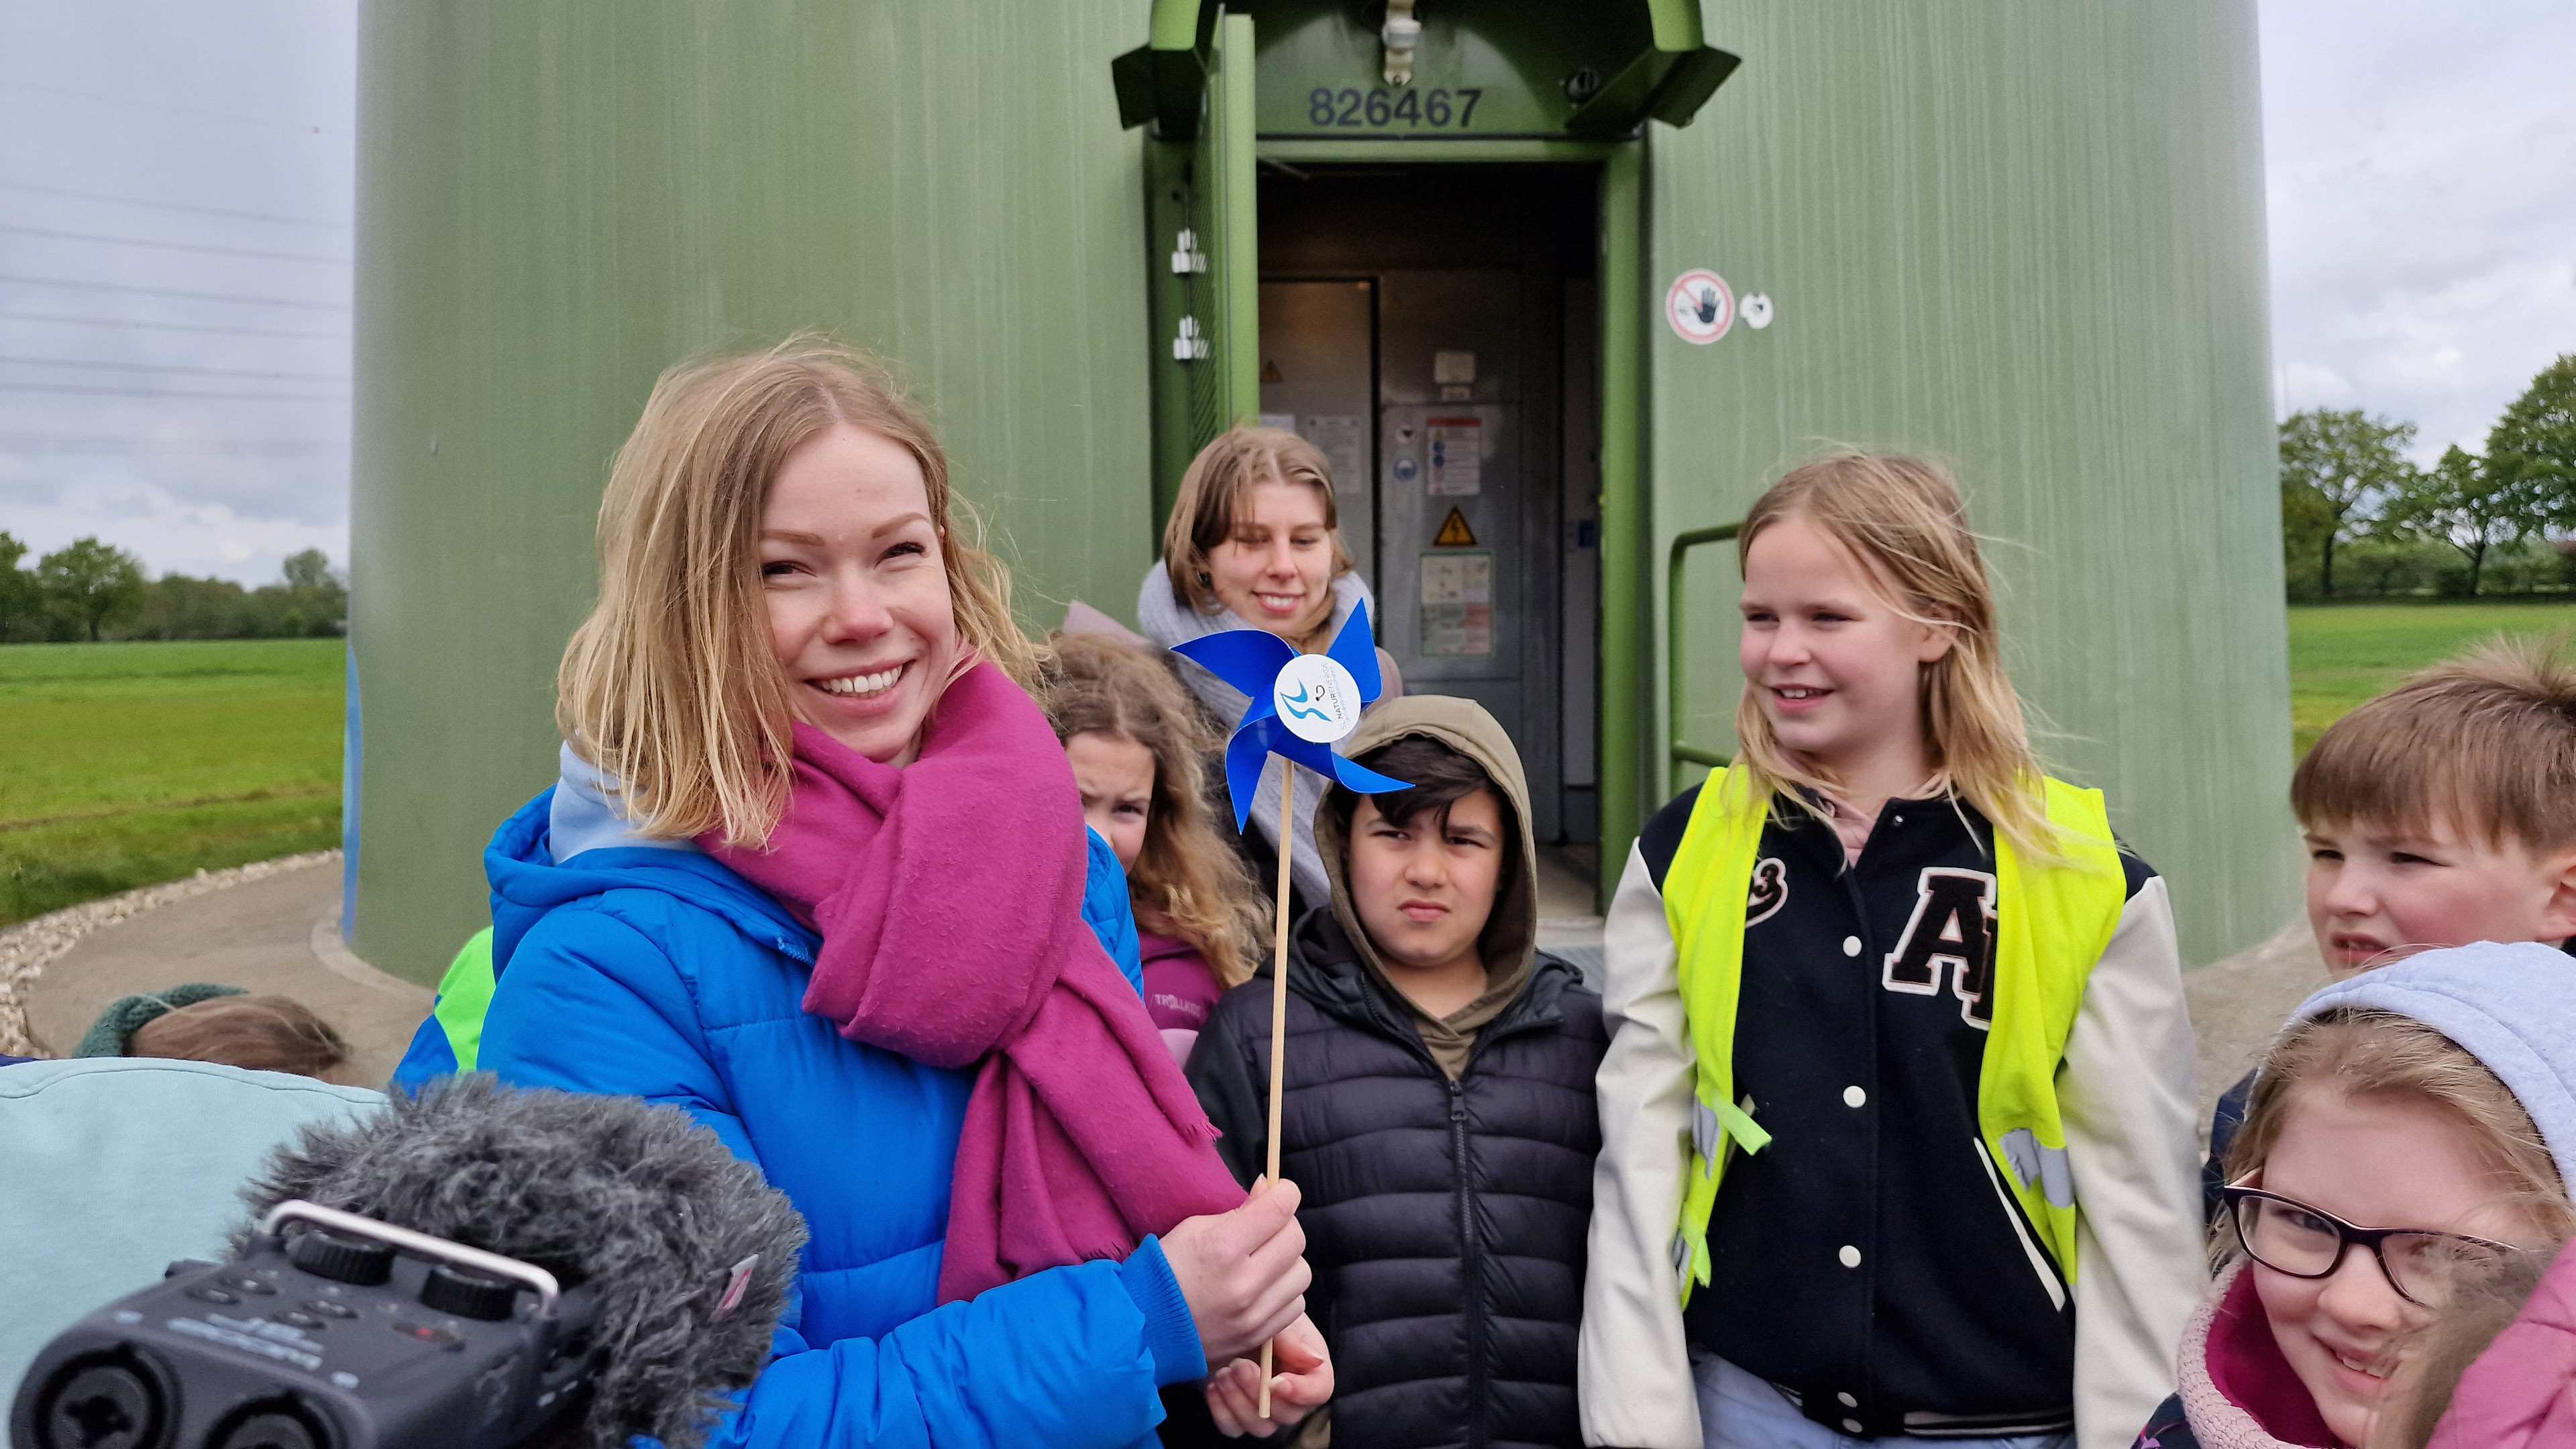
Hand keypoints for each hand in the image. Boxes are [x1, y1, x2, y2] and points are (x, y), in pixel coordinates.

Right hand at [1161, 1177, 1310, 1362]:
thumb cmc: (1163, 1272)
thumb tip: (1269, 1189)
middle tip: (1268, 1226)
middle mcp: (1244, 1282)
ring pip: (1301, 1273)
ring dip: (1287, 1261)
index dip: (1285, 1192)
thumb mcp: (1192, 1229)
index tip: (1280, 1191)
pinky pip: (1294, 1305)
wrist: (1144, 1330)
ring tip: (1265, 1261)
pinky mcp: (1258, 1337)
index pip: (1279, 1208)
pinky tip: (1263, 1288)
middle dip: (1285, 1225)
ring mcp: (1253, 1315)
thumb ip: (1237, 1211)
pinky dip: (1284, 1292)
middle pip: (1296, 1239)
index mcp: (1222, 1247)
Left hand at [1205, 1312, 1331, 1436]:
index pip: (1320, 1391)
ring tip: (1223, 1373)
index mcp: (1309, 1368)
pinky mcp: (1239, 1415)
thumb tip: (1315, 1360)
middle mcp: (1291, 1394)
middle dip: (1259, 1392)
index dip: (1301, 1392)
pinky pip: (1233, 1429)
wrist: (1225, 1320)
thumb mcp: (1278, 1320)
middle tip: (1239, 1365)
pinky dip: (1221, 1410)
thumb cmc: (1258, 1315)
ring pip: (1261, 1427)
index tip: (1276, 1380)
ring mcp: (1265, 1409)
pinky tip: (1213, 1384)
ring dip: (1238, 1402)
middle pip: (1288, 1414)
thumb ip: (1294, 1339)